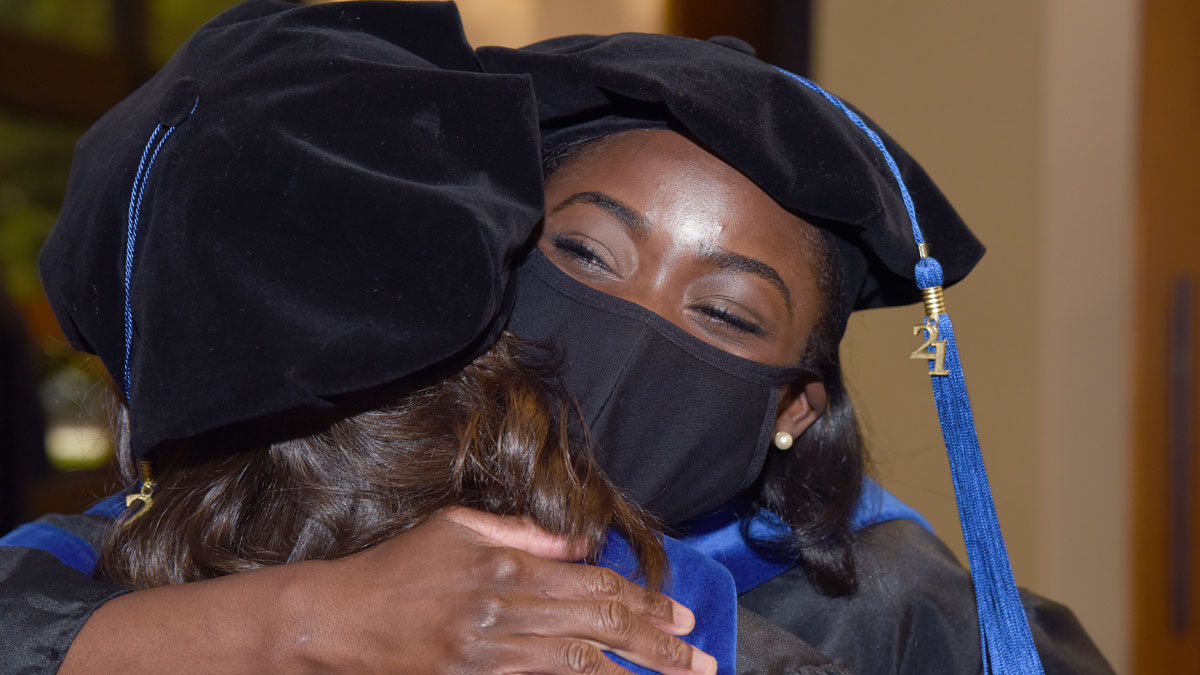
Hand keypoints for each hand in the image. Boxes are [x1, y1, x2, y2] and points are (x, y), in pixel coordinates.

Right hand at [283, 507, 716, 673]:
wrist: (336, 620)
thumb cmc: (399, 568)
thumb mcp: (459, 529)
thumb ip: (525, 533)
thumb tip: (582, 542)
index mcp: (506, 565)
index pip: (593, 586)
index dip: (644, 602)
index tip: (682, 616)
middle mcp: (504, 609)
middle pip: (597, 629)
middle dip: (658, 646)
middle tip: (702, 659)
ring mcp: (489, 654)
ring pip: (578, 666)